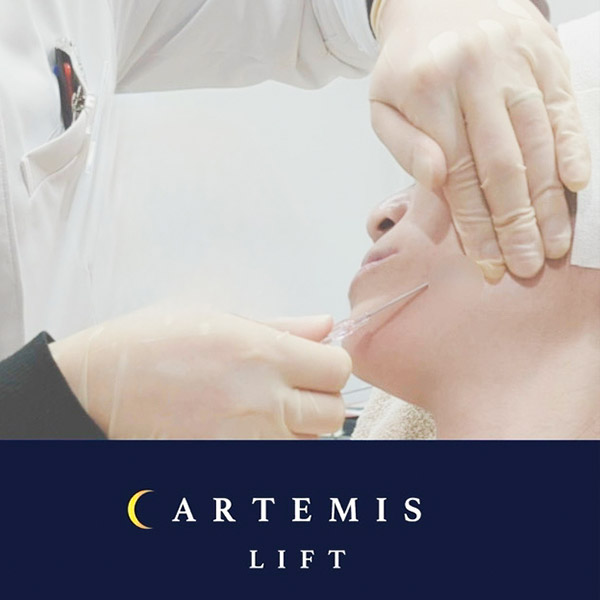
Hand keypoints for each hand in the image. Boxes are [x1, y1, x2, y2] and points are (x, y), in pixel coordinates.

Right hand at [49, 304, 350, 438]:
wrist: (100, 387)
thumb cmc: (154, 342)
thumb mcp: (218, 317)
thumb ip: (281, 326)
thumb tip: (325, 326)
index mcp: (263, 354)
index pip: (339, 369)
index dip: (331, 364)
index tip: (315, 362)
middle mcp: (262, 401)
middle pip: (333, 413)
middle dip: (320, 399)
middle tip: (293, 388)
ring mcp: (246, 440)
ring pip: (309, 443)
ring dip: (298, 428)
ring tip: (263, 408)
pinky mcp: (228, 462)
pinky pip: (276, 459)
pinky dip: (273, 446)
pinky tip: (245, 427)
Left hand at [369, 0, 590, 279]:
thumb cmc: (408, 65)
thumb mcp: (384, 105)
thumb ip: (406, 148)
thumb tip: (436, 183)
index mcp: (428, 92)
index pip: (458, 176)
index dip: (476, 227)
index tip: (489, 266)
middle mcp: (476, 75)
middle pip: (503, 166)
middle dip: (516, 225)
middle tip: (527, 267)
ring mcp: (517, 62)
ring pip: (539, 142)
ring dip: (549, 201)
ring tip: (554, 245)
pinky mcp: (547, 54)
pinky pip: (565, 107)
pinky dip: (574, 149)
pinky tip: (577, 187)